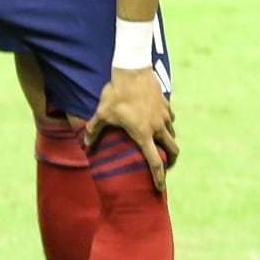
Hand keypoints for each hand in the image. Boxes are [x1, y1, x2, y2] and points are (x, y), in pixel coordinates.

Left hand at [86, 67, 177, 191]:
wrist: (133, 71)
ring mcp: (164, 116)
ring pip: (172, 134)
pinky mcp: (167, 105)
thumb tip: (85, 144)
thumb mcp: (102, 113)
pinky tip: (159, 123)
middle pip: (173, 150)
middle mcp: (158, 128)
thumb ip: (94, 130)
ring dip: (169, 142)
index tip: (160, 188)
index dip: (159, 177)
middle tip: (166, 166)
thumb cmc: (116, 94)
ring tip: (161, 145)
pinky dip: (167, 125)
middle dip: (172, 161)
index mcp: (143, 134)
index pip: (155, 161)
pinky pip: (170, 120)